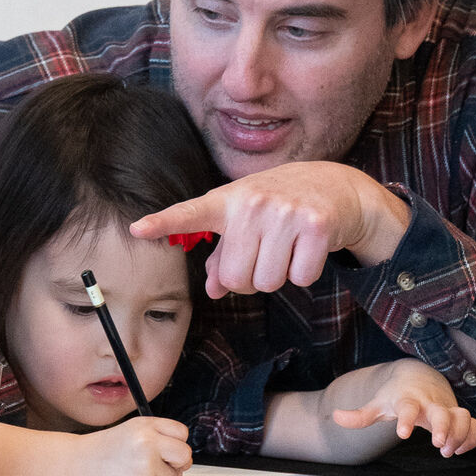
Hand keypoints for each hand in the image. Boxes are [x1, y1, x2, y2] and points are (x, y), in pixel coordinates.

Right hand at [71, 413, 193, 475]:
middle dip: (177, 463)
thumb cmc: (105, 448)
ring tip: (137, 470)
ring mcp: (147, 463)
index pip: (182, 433)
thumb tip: (182, 457)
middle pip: (184, 454)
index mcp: (147, 425)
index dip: (176, 443)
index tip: (168, 449)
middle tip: (161, 464)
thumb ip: (159, 436)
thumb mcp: (132, 429)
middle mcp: (148, 441)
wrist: (80, 463)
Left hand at [134, 163, 408, 289]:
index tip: (136, 229)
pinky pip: (299, 279)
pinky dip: (305, 272)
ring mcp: (285, 213)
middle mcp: (253, 203)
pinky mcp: (316, 227)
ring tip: (288, 246)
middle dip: (249, 277)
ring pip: (267, 283)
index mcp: (228, 200)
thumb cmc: (282, 205)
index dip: (163, 223)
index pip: (191, 213)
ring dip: (279, 275)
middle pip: (234, 278)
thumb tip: (212, 289)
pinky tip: (309, 248)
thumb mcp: (246, 219)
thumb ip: (223, 253)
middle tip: (265, 252)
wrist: (338, 187)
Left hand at [331, 361, 475, 457]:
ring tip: (448, 450)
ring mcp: (446, 408)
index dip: (405, 419)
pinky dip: (472, 438)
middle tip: (438, 445)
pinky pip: (474, 425)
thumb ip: (360, 415)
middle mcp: (429, 403)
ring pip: (463, 418)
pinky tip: (460, 448)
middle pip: (442, 412)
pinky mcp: (458, 415)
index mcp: (408, 399)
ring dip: (459, 436)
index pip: (407, 407)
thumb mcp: (378, 404)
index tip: (402, 432)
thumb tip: (336, 416)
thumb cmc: (398, 393)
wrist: (418, 376)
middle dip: (443, 428)